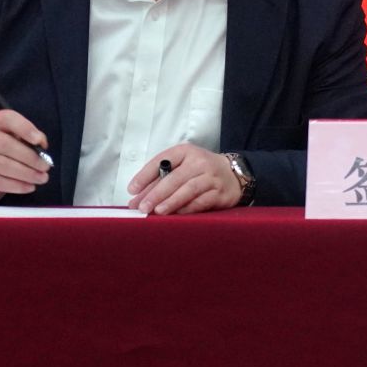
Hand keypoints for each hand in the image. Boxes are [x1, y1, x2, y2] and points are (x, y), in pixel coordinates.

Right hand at [0, 109, 51, 203]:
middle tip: (45, 166)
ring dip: (26, 174)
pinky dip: (17, 185)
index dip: (25, 129)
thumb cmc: (4, 144)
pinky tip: (30, 186)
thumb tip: (41, 145)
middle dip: (30, 157)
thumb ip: (30, 136)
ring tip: (42, 178)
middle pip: (6, 145)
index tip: (39, 141)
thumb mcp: (16, 134)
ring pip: (3, 165)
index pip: (8, 119)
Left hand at [126, 143, 242, 214]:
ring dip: (171, 201)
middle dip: (156, 193)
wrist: (234, 175)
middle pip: (174, 178)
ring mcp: (211, 177)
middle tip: (142, 207)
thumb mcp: (182, 166)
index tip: (132, 189)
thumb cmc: (201, 171)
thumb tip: (136, 199)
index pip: (162, 161)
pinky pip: (201, 201)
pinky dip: (187, 208)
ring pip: (188, 189)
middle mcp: (199, 162)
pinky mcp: (220, 193)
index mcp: (185, 151)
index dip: (145, 175)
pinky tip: (176, 215)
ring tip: (157, 211)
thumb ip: (160, 180)